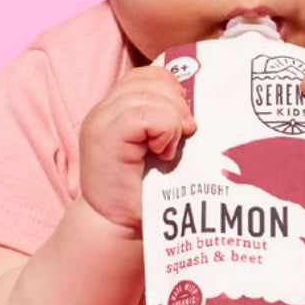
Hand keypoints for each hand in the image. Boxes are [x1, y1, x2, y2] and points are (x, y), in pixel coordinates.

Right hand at [78, 66, 195, 234]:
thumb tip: (204, 98)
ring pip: (149, 94)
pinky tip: (163, 154)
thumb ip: (170, 119)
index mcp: (117, 107)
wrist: (119, 230)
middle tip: (184, 135)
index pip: (150, 74)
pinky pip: (143, 114)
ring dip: (171, 120)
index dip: (174, 89)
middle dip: (177, 103)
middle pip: (151, 78)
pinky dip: (163, 131)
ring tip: (170, 149)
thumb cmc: (147, 193)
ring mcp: (100, 121)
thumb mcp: (162, 147)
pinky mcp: (104, 137)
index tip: (184, 122)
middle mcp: (104, 109)